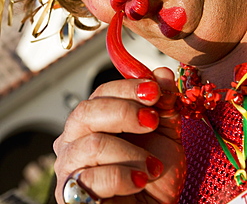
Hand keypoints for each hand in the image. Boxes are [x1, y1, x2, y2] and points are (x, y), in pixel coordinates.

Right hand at [53, 67, 185, 203]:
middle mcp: (73, 138)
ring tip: (153, 166)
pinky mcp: (70, 194)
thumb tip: (162, 72)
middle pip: (86, 112)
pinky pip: (92, 178)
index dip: (128, 88)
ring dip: (130, 153)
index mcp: (94, 119)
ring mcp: (68, 166)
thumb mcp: (165, 134)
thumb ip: (163, 104)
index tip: (154, 91)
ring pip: (91, 145)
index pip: (101, 92)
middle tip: (152, 121)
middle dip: (124, 113)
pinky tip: (141, 181)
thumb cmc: (154, 173)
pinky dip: (124, 177)